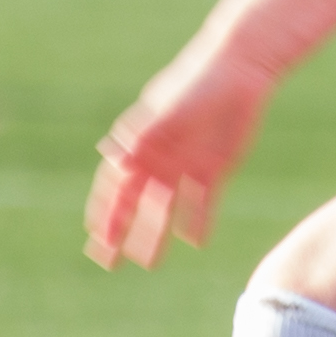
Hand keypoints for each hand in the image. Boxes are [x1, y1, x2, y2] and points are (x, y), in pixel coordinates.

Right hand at [85, 56, 271, 267]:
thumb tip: (116, 161)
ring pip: (167, 210)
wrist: (238, 72)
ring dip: (157, 235)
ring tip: (151, 264)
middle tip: (110, 262)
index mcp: (142, 144)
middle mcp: (160, 160)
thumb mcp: (168, 112)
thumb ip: (144, 137)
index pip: (115, 185)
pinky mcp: (213, 170)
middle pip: (136, 204)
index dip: (105, 212)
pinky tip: (195, 242)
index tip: (97, 238)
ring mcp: (185, 167)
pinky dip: (198, 221)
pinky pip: (203, 204)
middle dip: (123, 232)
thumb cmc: (196, 85)